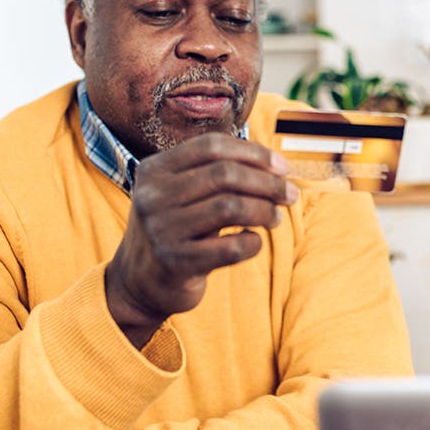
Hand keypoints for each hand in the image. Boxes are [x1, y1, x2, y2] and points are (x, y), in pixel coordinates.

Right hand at [105, 132, 297, 347]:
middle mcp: (153, 196)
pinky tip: (253, 242)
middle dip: (267, 183)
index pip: (211, 146)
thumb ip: (216, 174)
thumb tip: (276, 167)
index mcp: (155, 170)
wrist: (140, 283)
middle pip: (225, 174)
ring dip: (264, 211)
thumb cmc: (176, 230)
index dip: (253, 153)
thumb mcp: (180, 194)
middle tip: (289, 195)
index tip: (282, 167)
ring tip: (275, 218)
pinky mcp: (176, 263)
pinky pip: (231, 248)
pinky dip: (253, 243)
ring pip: (231, 207)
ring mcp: (162, 230)